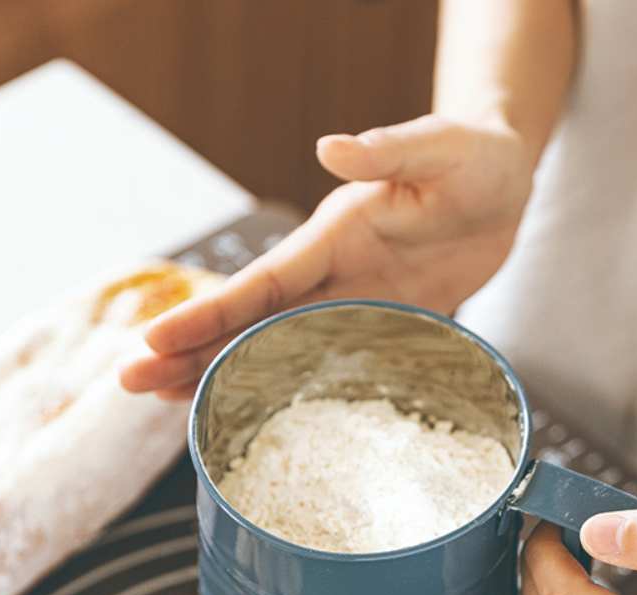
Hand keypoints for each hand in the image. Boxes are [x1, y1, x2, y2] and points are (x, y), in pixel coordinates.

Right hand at [120, 114, 534, 399]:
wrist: (504, 187)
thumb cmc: (474, 157)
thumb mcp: (440, 148)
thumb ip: (389, 151)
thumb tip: (332, 147)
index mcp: (332, 236)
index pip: (259, 283)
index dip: (209, 314)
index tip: (155, 340)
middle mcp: (330, 274)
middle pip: (249, 321)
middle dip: (191, 352)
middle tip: (132, 384)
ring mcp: (351, 303)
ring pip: (275, 347)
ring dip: (222, 373)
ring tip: (169, 403)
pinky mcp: (380, 324)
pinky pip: (327, 364)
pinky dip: (287, 386)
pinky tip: (256, 406)